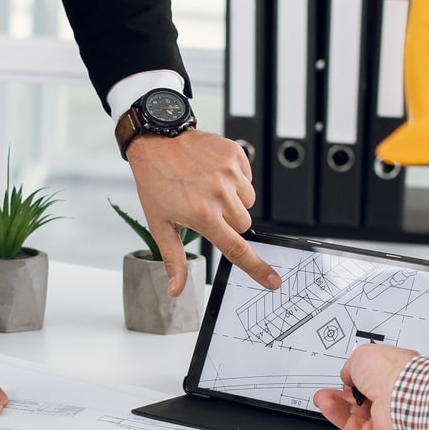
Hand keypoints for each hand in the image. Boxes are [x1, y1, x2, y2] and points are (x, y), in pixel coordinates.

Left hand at [127, 128, 279, 297]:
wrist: (156, 140)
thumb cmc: (155, 182)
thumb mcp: (160, 224)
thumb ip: (174, 260)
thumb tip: (176, 290)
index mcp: (203, 215)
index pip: (237, 249)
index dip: (257, 268)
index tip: (273, 280)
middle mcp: (220, 194)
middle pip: (244, 224)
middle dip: (231, 223)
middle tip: (208, 210)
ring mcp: (230, 172)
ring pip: (248, 202)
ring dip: (234, 200)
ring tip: (209, 188)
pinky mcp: (235, 155)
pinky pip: (247, 178)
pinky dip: (235, 179)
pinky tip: (214, 173)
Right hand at [313, 344, 419, 429]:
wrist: (403, 396)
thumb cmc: (393, 372)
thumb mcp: (363, 355)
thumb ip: (351, 366)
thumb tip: (347, 376)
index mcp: (395, 372)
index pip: (372, 376)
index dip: (355, 376)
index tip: (343, 376)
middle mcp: (393, 395)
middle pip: (362, 397)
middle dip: (341, 393)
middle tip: (327, 390)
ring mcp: (388, 416)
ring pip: (356, 413)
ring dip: (336, 405)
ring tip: (322, 398)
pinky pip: (355, 427)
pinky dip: (339, 417)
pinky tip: (327, 407)